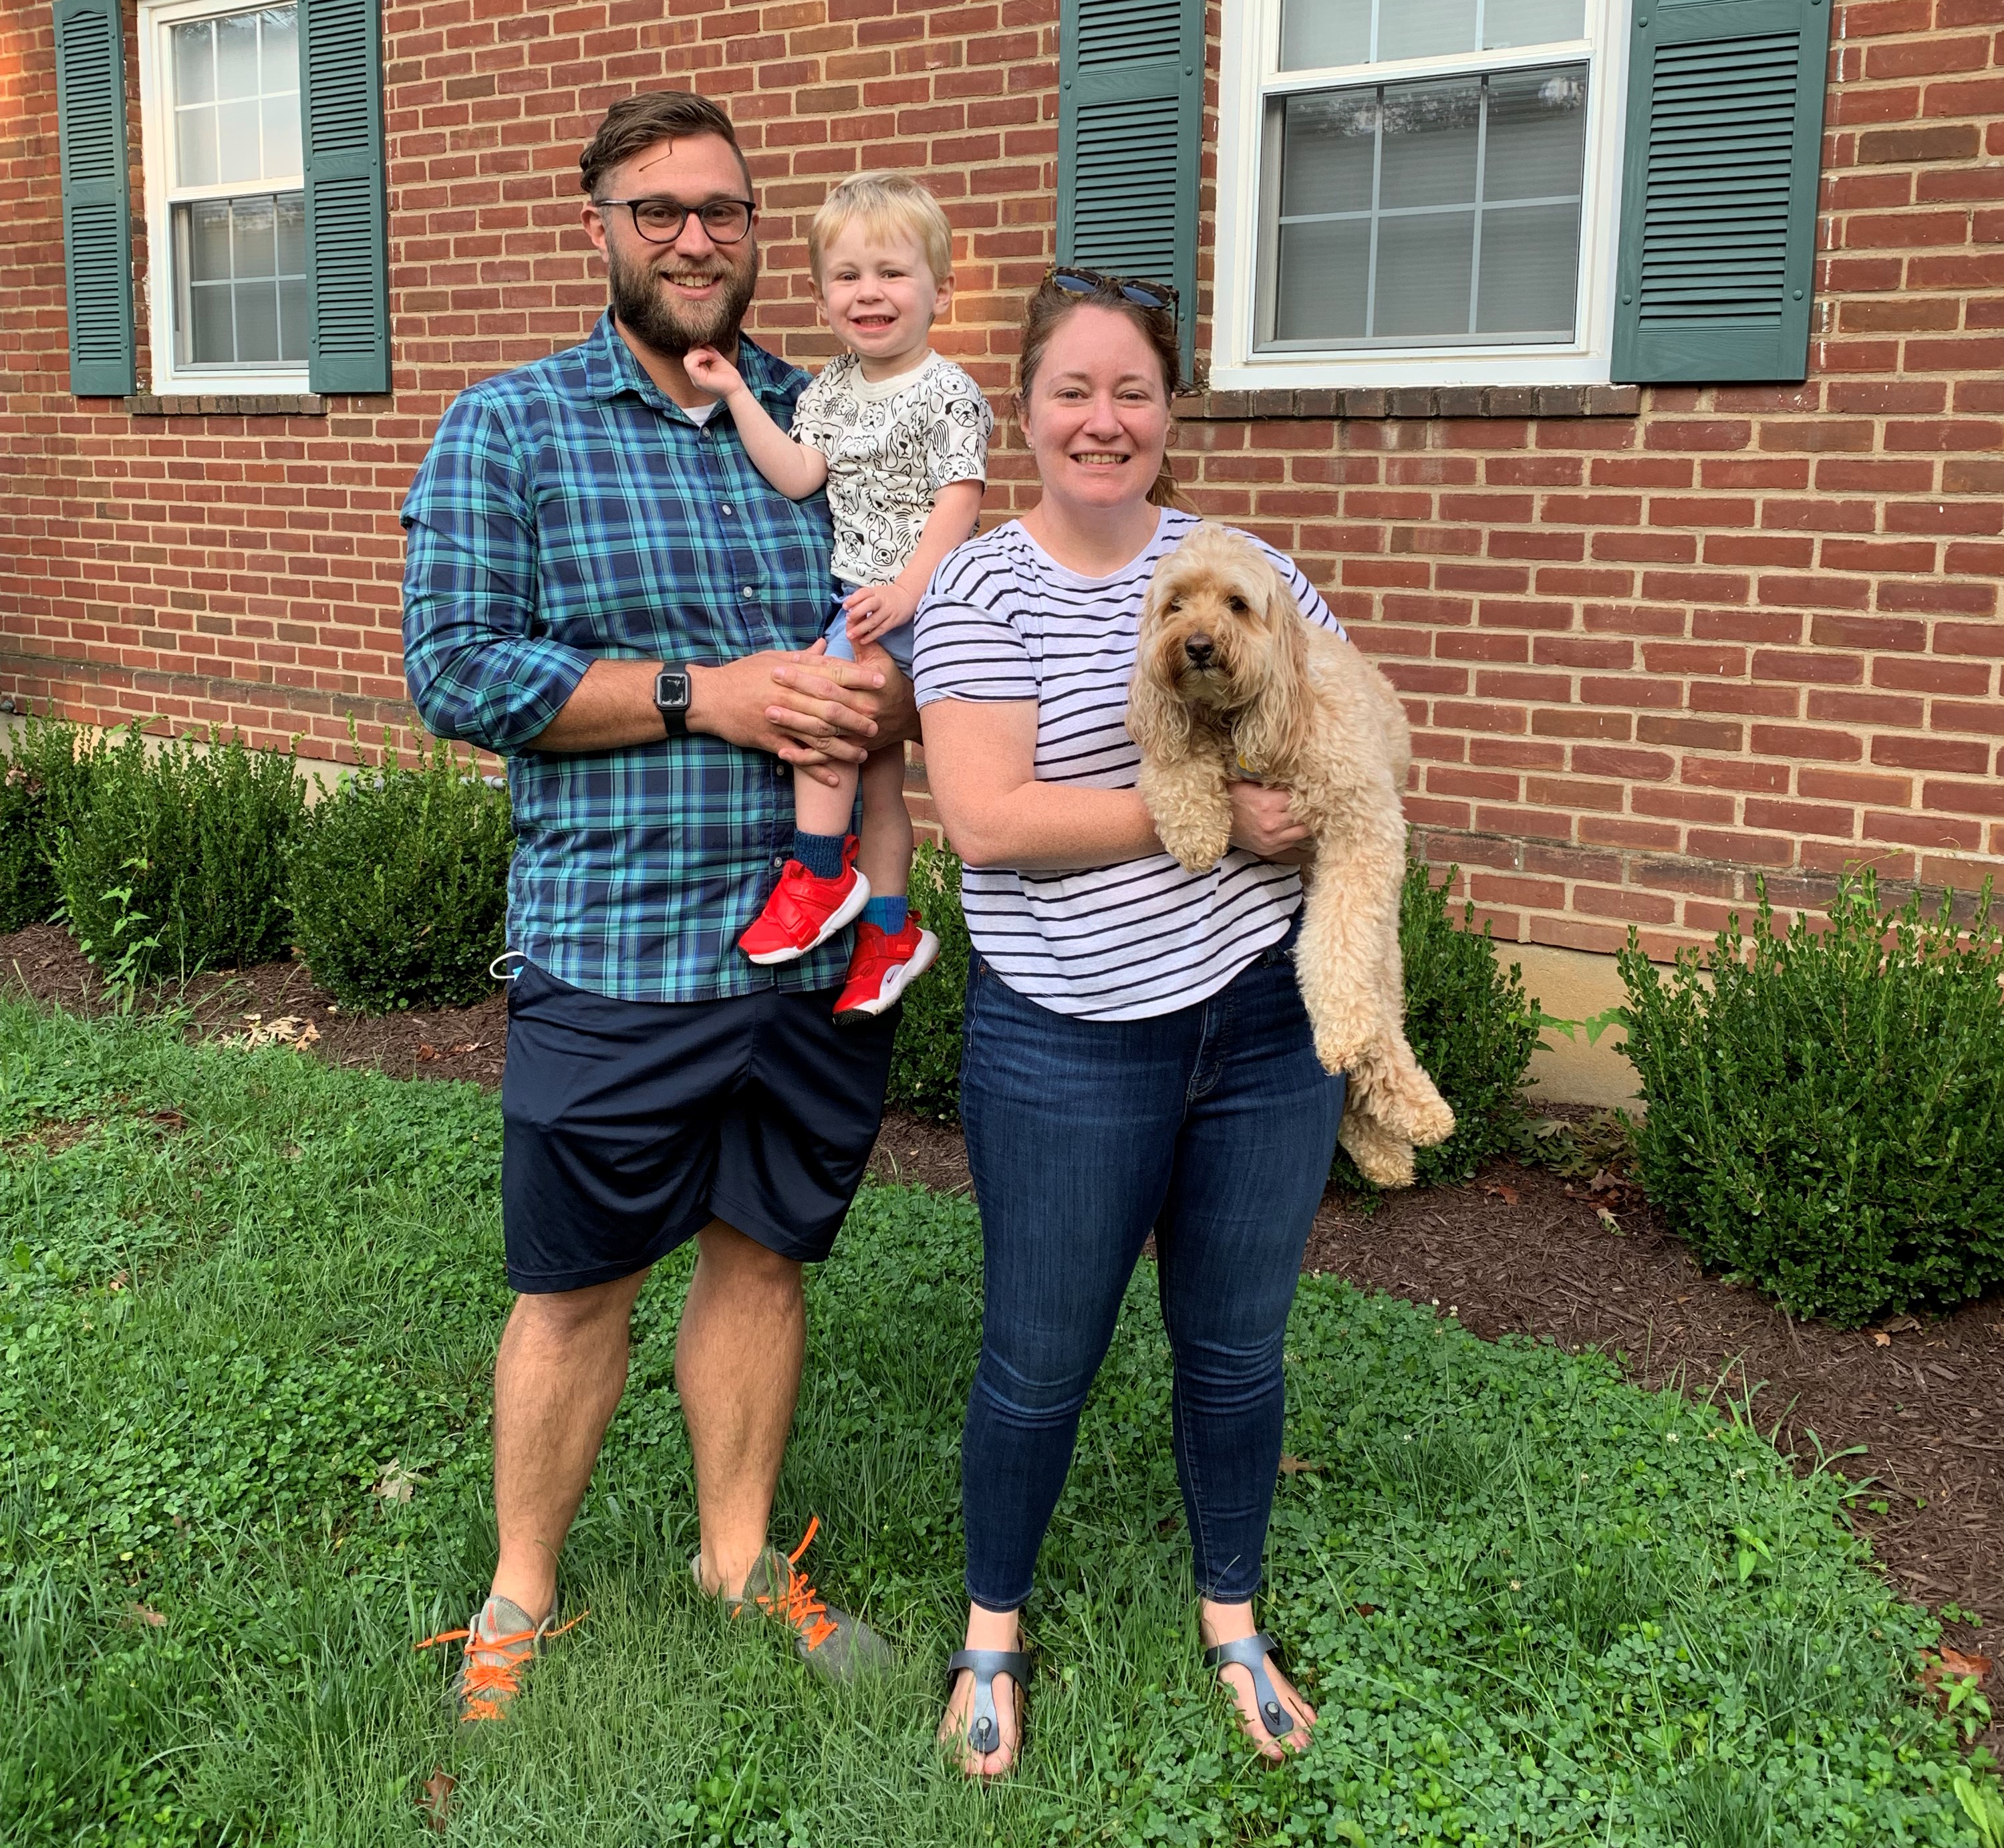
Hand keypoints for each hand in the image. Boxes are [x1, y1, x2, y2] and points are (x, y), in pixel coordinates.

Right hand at [683, 345, 743, 399]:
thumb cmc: (730, 377)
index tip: (710, 351)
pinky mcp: (699, 380)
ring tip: (710, 356)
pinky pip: (690, 365)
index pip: (690, 357)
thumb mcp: (717, 359)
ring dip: (699, 352)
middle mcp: (695, 377)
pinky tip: (709, 357)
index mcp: (698, 373)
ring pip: (687, 359)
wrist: (736, 389)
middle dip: (698, 350)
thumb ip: (709, 352)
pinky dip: (699, 356)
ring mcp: (695, 379)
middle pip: (687, 357)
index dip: (698, 349)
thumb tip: (702, 342)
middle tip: (711, 354)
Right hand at [685, 646, 885, 786]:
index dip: (858, 677)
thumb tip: (825, 644)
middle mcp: (790, 696)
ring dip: (844, 746)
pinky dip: (817, 769)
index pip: (832, 673)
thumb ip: (802, 656)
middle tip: (878, 723)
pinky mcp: (771, 741)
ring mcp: (781, 720)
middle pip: (831, 707)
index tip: (880, 681)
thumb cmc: (742, 674)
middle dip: (857, 716)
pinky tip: (835, 779)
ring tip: (863, 753)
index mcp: (792, 672)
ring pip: (819, 735)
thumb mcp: (771, 657)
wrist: (709, 697)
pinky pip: (799, 757)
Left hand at [771, 642, 918, 763]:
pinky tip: (781, 751)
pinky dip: (803, 757)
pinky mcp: (851, 750)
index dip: (807, 672)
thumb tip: (847, 622)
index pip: (831, 678)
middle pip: (822, 703)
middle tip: (769, 683)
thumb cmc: (892, 683)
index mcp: (865, 689)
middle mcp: (860, 713)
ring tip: (769, 713)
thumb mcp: (881, 660)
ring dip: (793, 723)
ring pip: (820, 731)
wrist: (910, 718)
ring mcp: (855, 735)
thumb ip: (861, 643)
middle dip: (795, 693)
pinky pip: (824, 756)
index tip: (783, 664)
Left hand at [841, 580, 919, 645]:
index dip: (854, 599)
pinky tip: (862, 641)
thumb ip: (863, 599)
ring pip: (874, 620)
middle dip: (857, 613)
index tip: (845, 607)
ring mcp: (888, 611)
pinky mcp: (894, 621)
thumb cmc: (886, 596)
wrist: (908, 597)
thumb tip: (847, 608)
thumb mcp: (875, 592)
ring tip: (850, 635)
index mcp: (875, 591)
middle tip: (848, 620)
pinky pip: (881, 629)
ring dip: (861, 628)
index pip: (863, 593)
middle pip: (869, 605)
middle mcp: (882, 600)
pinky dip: (871, 636)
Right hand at [1227, 780, 1312, 862]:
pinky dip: (1294, 833)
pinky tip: (1290, 825)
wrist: (1214, 821)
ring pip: (1303, 831)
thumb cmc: (1233, 798)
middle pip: (1306, 816)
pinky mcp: (1270, 849)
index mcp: (1268, 803)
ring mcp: (1272, 840)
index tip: (1307, 789)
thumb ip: (1274, 783)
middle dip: (1308, 808)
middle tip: (1310, 801)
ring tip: (1303, 814)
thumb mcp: (1251, 784)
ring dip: (1304, 822)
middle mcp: (1273, 824)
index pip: (1301, 798)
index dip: (1305, 793)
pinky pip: (1292, 841)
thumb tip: (1297, 779)